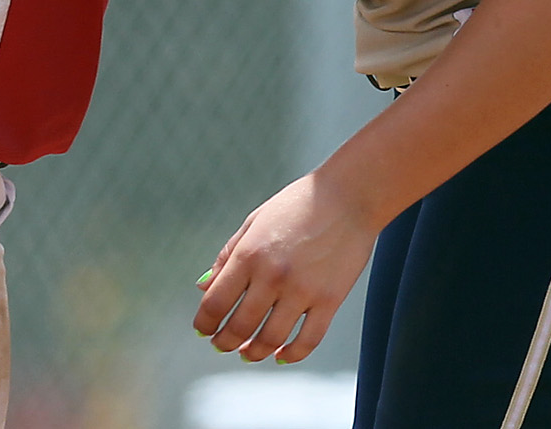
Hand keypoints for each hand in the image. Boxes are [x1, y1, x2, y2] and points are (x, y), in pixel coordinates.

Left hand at [193, 170, 379, 364]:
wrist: (348, 196)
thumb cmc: (298, 205)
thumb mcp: (254, 221)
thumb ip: (228, 255)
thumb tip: (203, 287)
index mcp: (249, 254)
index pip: (215, 302)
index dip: (204, 323)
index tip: (202, 330)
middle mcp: (272, 275)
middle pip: (240, 326)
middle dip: (224, 342)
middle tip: (221, 345)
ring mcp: (303, 290)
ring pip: (271, 339)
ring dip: (254, 352)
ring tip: (247, 353)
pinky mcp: (330, 300)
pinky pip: (308, 340)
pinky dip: (292, 354)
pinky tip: (281, 354)